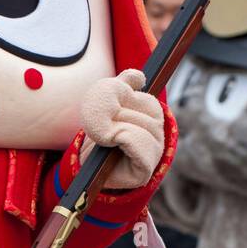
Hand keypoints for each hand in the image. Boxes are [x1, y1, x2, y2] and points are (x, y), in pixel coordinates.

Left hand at [81, 67, 163, 190]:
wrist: (87, 168)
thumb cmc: (99, 138)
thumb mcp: (108, 107)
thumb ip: (122, 88)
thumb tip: (139, 77)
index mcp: (152, 120)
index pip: (148, 102)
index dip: (128, 99)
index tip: (110, 105)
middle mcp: (158, 137)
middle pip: (149, 115)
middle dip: (121, 113)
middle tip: (102, 122)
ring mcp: (154, 155)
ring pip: (145, 128)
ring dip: (120, 126)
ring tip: (105, 134)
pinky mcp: (145, 170)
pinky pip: (140, 145)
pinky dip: (125, 139)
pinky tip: (114, 142)